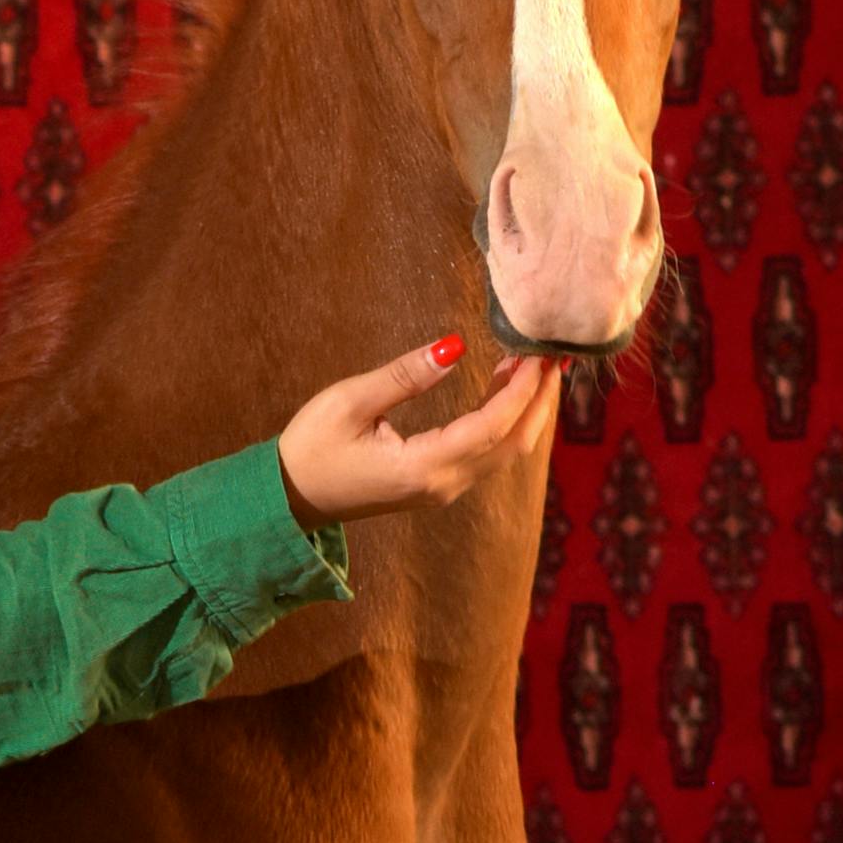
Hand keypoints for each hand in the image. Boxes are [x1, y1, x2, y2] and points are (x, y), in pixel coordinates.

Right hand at [274, 335, 559, 530]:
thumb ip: (405, 375)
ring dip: (526, 410)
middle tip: (553, 354)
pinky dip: (507, 421)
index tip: (536, 353)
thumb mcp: (350, 402)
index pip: (491, 427)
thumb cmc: (310, 448)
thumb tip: (454, 345)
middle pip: (513, 444)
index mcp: (422, 467)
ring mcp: (442, 490)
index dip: (521, 390)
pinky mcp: (437, 486)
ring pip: (505, 452)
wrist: (289, 498)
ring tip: (534, 365)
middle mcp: (442, 485)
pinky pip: (488, 454)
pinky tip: (506, 389)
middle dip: (539, 400)